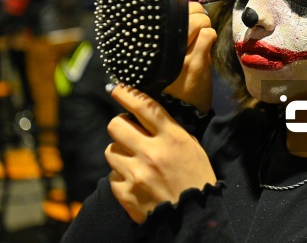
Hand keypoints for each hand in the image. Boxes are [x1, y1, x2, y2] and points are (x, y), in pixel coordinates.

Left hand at [106, 84, 216, 223]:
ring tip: (134, 161)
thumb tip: (144, 114)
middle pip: (116, 125)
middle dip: (120, 126)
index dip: (126, 93)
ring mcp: (136, 173)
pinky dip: (121, 176)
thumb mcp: (191, 146)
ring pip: (110, 150)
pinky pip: (112, 175)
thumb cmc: (195, 178)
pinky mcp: (125, 192)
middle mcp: (152, 152)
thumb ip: (168, 129)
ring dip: (120, 152)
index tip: (116, 89)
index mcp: (172, 137)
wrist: (193, 217)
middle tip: (128, 131)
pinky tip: (135, 181)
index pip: (143, 106)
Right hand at [163, 2, 216, 112]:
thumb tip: (190, 4)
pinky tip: (207, 46)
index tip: (187, 13)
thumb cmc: (174, 80)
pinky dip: (211, 36)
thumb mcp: (166, 55)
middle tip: (199, 23)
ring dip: (206, 25)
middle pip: (183, 13)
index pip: (163, 11)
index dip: (180, 7)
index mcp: (148, 44)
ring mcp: (176, 56)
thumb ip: (173, 31)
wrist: (181, 111)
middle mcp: (158, 49)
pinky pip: (208, 34)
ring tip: (203, 36)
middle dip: (197, 13)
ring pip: (197, 21)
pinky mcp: (193, 64)